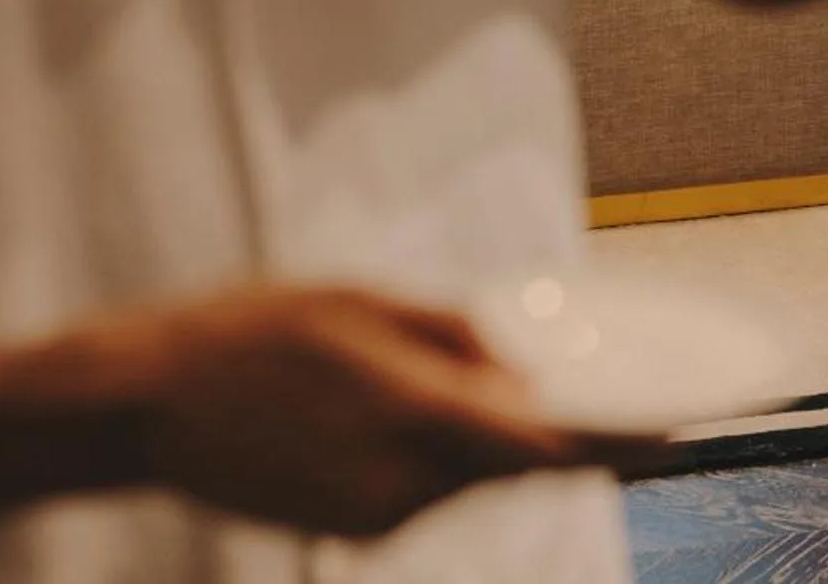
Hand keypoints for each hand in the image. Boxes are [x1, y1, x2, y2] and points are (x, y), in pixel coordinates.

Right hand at [32, 286, 664, 538]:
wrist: (148, 404)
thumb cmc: (250, 332)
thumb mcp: (354, 298)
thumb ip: (446, 332)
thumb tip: (520, 363)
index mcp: (411, 410)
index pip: (543, 440)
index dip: (620, 439)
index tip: (680, 432)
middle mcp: (401, 478)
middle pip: (515, 462)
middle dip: (558, 430)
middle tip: (603, 399)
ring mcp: (374, 514)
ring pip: (467, 475)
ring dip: (483, 436)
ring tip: (442, 380)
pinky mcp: (352, 529)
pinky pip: (421, 489)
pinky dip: (432, 454)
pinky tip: (383, 411)